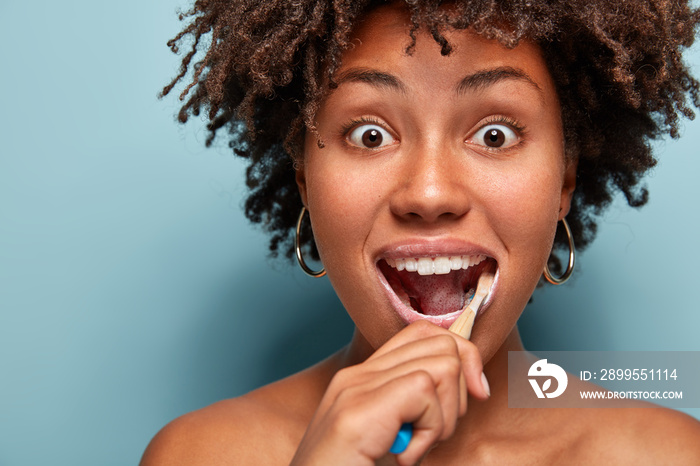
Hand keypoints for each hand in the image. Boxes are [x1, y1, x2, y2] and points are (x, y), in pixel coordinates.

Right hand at [290, 320, 489, 465]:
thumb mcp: (396, 439)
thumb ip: (418, 408)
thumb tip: (473, 384)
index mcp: (364, 379)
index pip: (425, 334)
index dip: (462, 358)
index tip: (474, 395)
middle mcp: (358, 376)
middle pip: (442, 343)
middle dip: (458, 392)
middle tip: (432, 433)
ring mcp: (355, 388)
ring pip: (443, 364)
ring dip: (445, 416)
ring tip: (415, 446)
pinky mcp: (358, 410)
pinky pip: (425, 391)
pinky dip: (430, 431)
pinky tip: (404, 456)